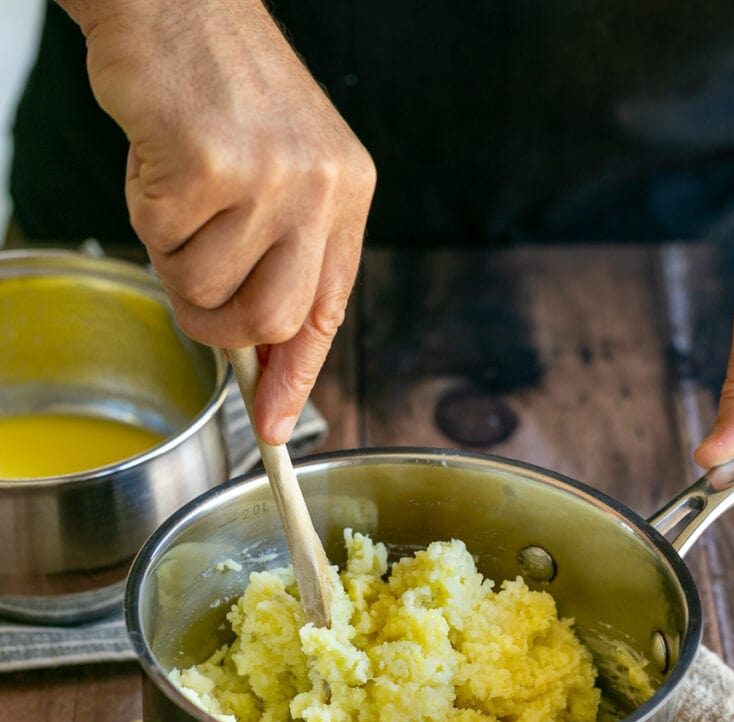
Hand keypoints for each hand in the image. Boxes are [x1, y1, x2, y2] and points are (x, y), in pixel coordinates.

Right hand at [62, 0, 375, 443]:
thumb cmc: (224, 92)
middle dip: (219, 326)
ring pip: (206, 288)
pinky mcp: (212, 166)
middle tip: (193, 292)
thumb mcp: (281, 174)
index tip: (274, 426)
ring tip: (180, 195)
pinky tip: (161, 165)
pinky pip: (163, 243)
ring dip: (176, 257)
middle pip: (269, 320)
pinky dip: (147, 216)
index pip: (326, 312)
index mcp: (345, 195)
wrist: (179, 1)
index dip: (296, 377)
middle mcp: (321, 189)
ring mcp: (271, 177)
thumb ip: (280, 260)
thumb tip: (259, 361)